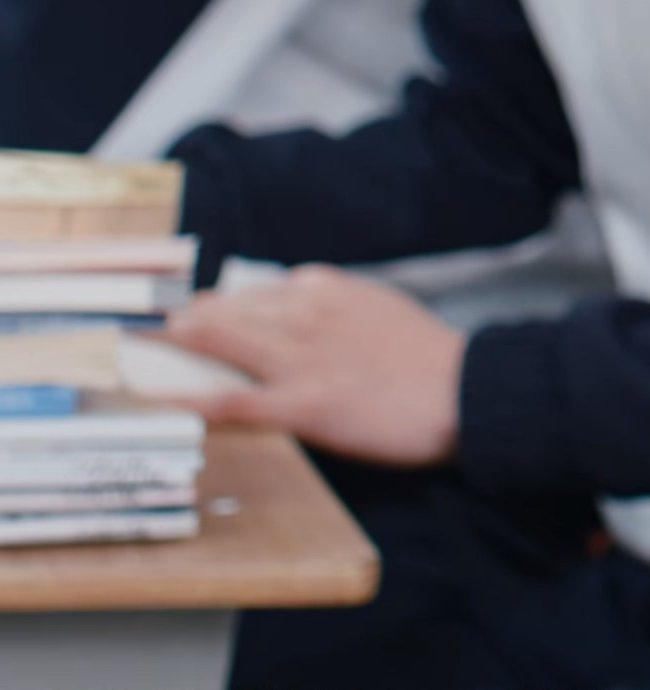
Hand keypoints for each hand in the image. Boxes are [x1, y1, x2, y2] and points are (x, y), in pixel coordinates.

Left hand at [161, 265, 464, 467]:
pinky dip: (190, 398)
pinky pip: (232, 400)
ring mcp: (301, 359)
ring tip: (139, 354)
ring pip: (218, 343)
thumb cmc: (430, 358)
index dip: (216, 307)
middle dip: (182, 323)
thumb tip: (294, 312)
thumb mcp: (380, 309)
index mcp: (327, 288)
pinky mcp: (303, 403)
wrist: (469, 390)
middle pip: (224, 313)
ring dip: (172, 348)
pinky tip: (159, 398)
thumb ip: (334, 308)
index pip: (252, 293)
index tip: (193, 317)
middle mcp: (305, 313)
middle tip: (148, 335)